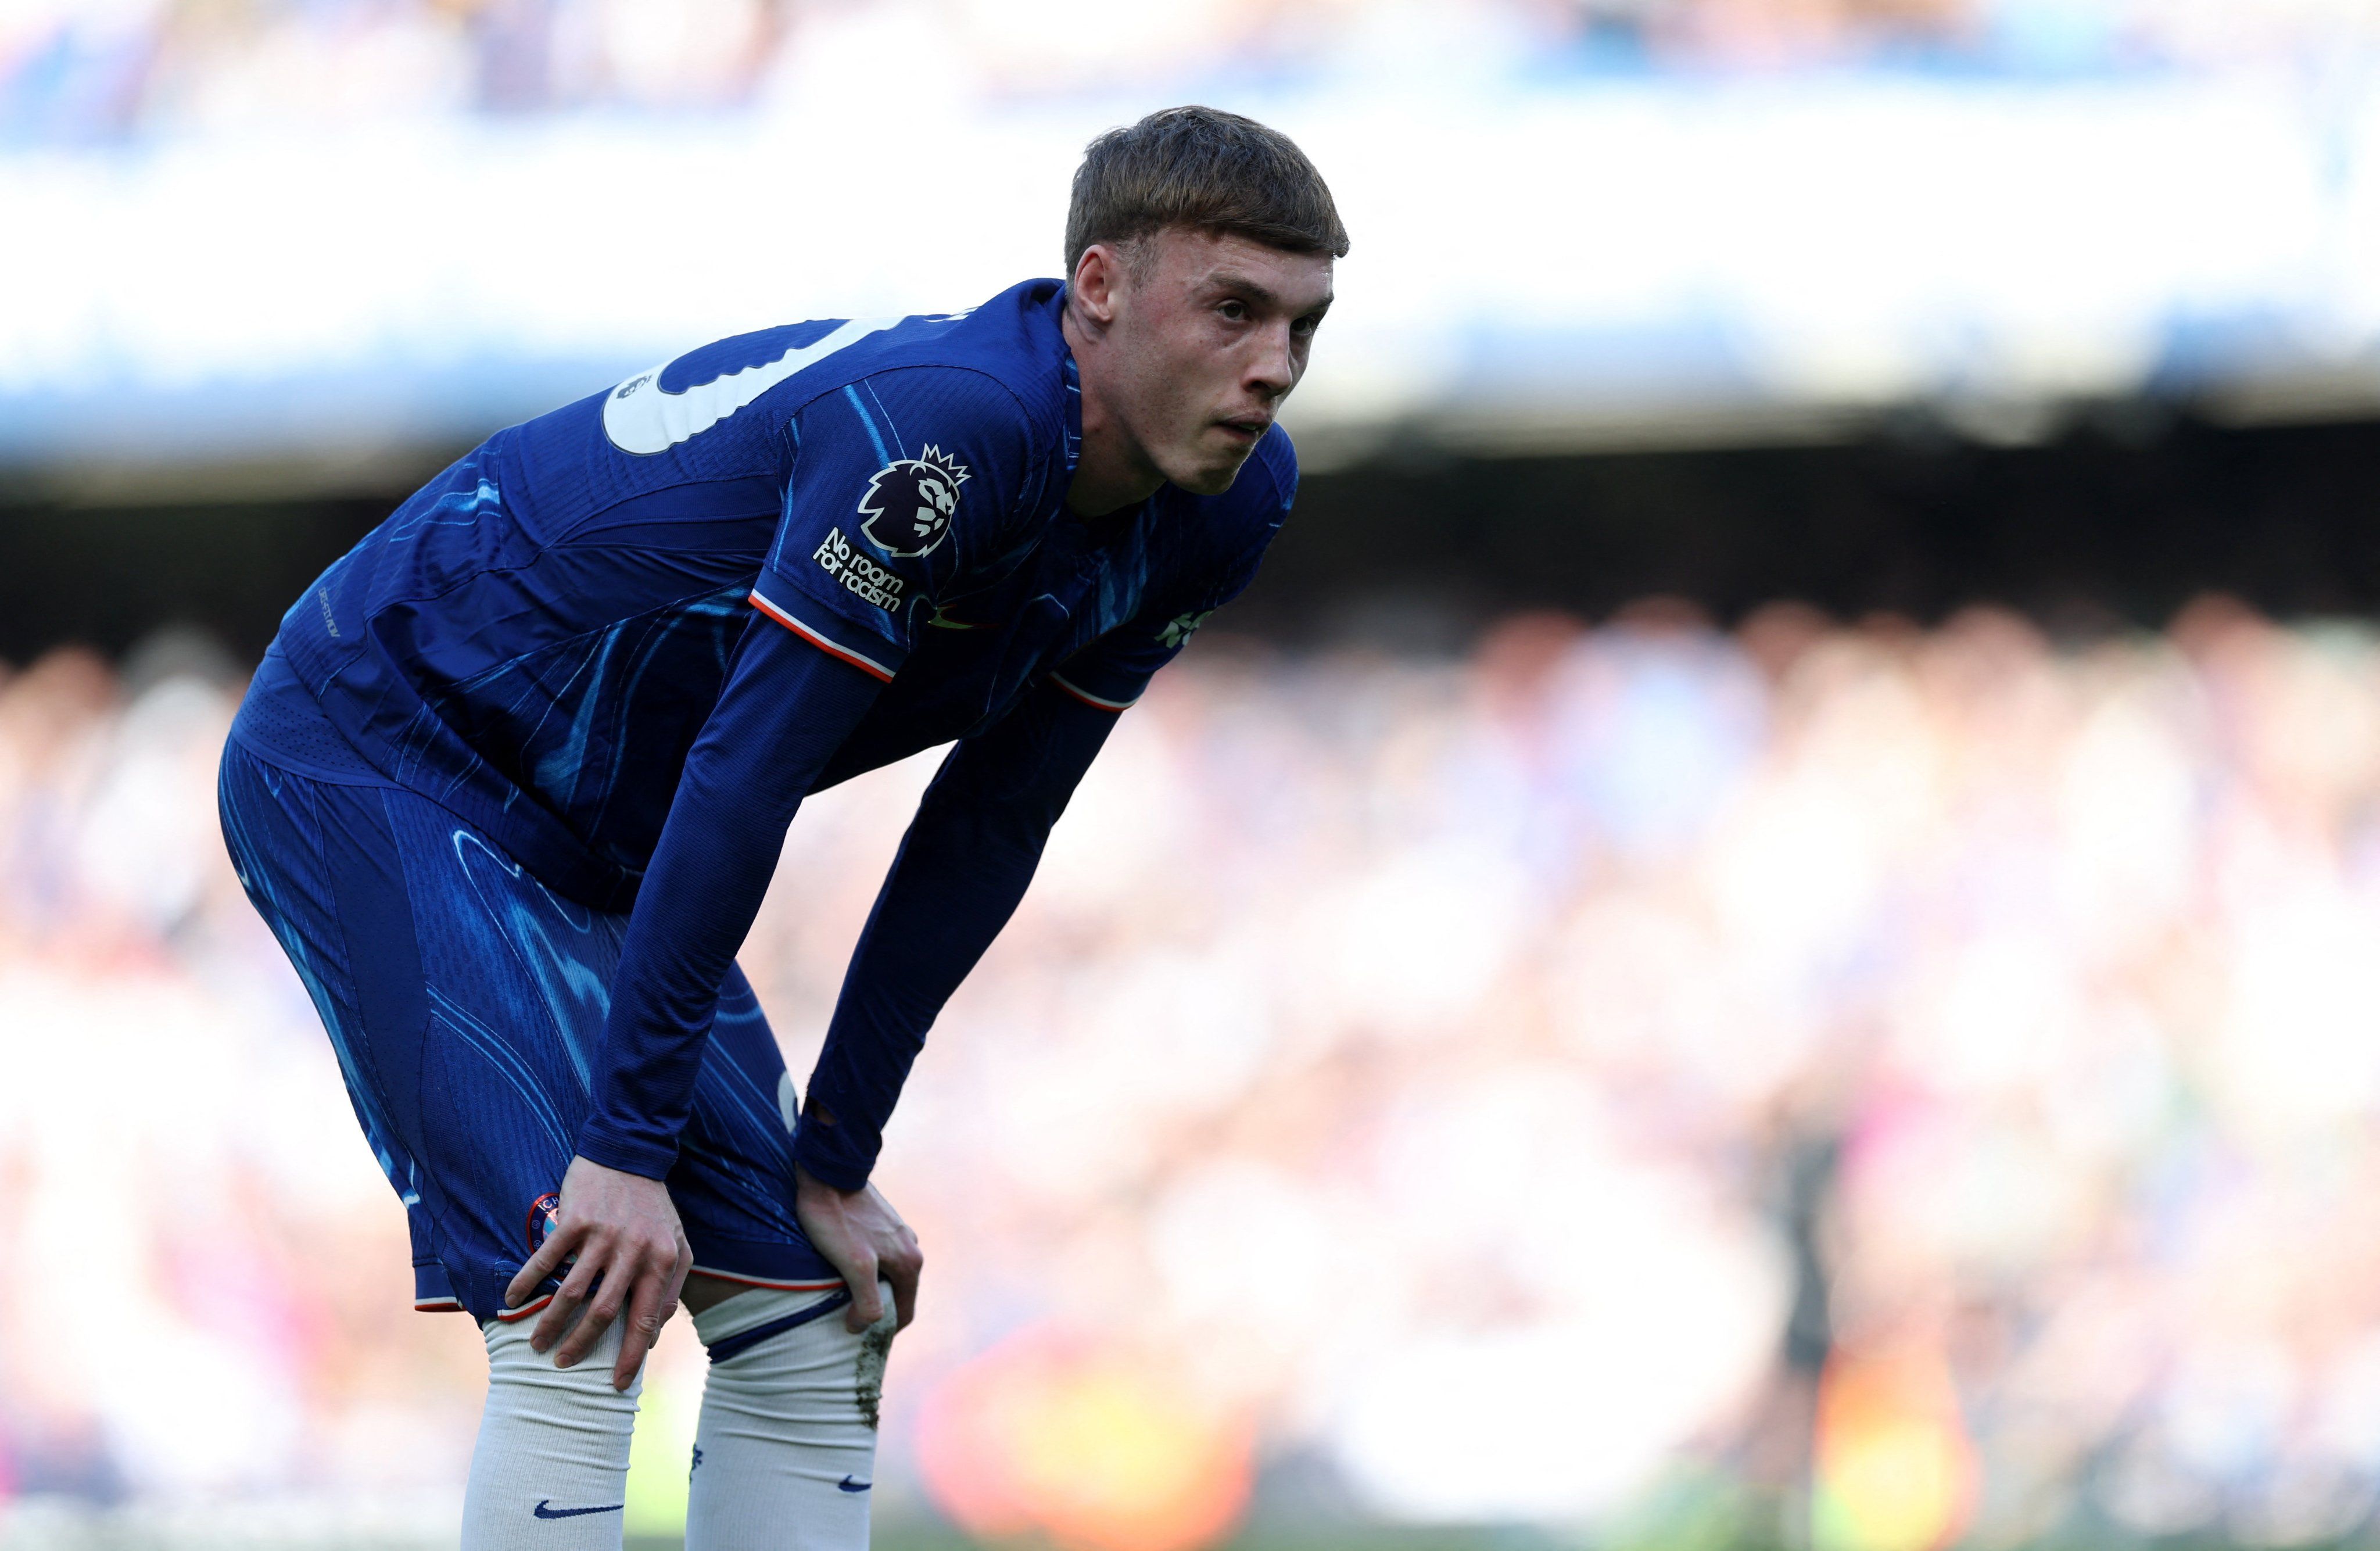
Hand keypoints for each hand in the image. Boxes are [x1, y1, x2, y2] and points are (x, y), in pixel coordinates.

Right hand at [505, 1154, 693, 1389]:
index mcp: (663, 1260)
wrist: (630, 1153)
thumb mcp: (678, 1243)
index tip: (618, 1384)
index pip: (645, 1319)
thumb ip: (670, 1286)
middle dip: (581, 1346)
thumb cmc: (653, 1206)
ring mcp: (603, 1235)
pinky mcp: (575, 1219)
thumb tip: (652, 1333)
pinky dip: (527, 1282)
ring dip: (551, 1323)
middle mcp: (635, 1250)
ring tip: (536, 1343)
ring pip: (573, 1292)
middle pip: (604, 1313)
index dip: (630, 1355)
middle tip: (563, 1365)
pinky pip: (547, 1259)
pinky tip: (514, 1301)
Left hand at [794, 1164, 921, 1332]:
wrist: (827, 1172)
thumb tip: (864, 1327)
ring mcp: (898, 1232)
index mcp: (909, 1262)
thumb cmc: (837, 1220)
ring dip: (870, 1288)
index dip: (884, 1331)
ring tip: (842, 1295)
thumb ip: (866, 1301)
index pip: (905, 1312)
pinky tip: (843, 1267)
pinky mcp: (882, 1222)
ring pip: (887, 1273)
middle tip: (847, 1320)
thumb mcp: (854, 1266)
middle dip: (877, 1310)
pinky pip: (879, 1255)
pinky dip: (867, 1268)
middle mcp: (911, 1246)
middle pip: (897, 1293)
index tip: (860, 1340)